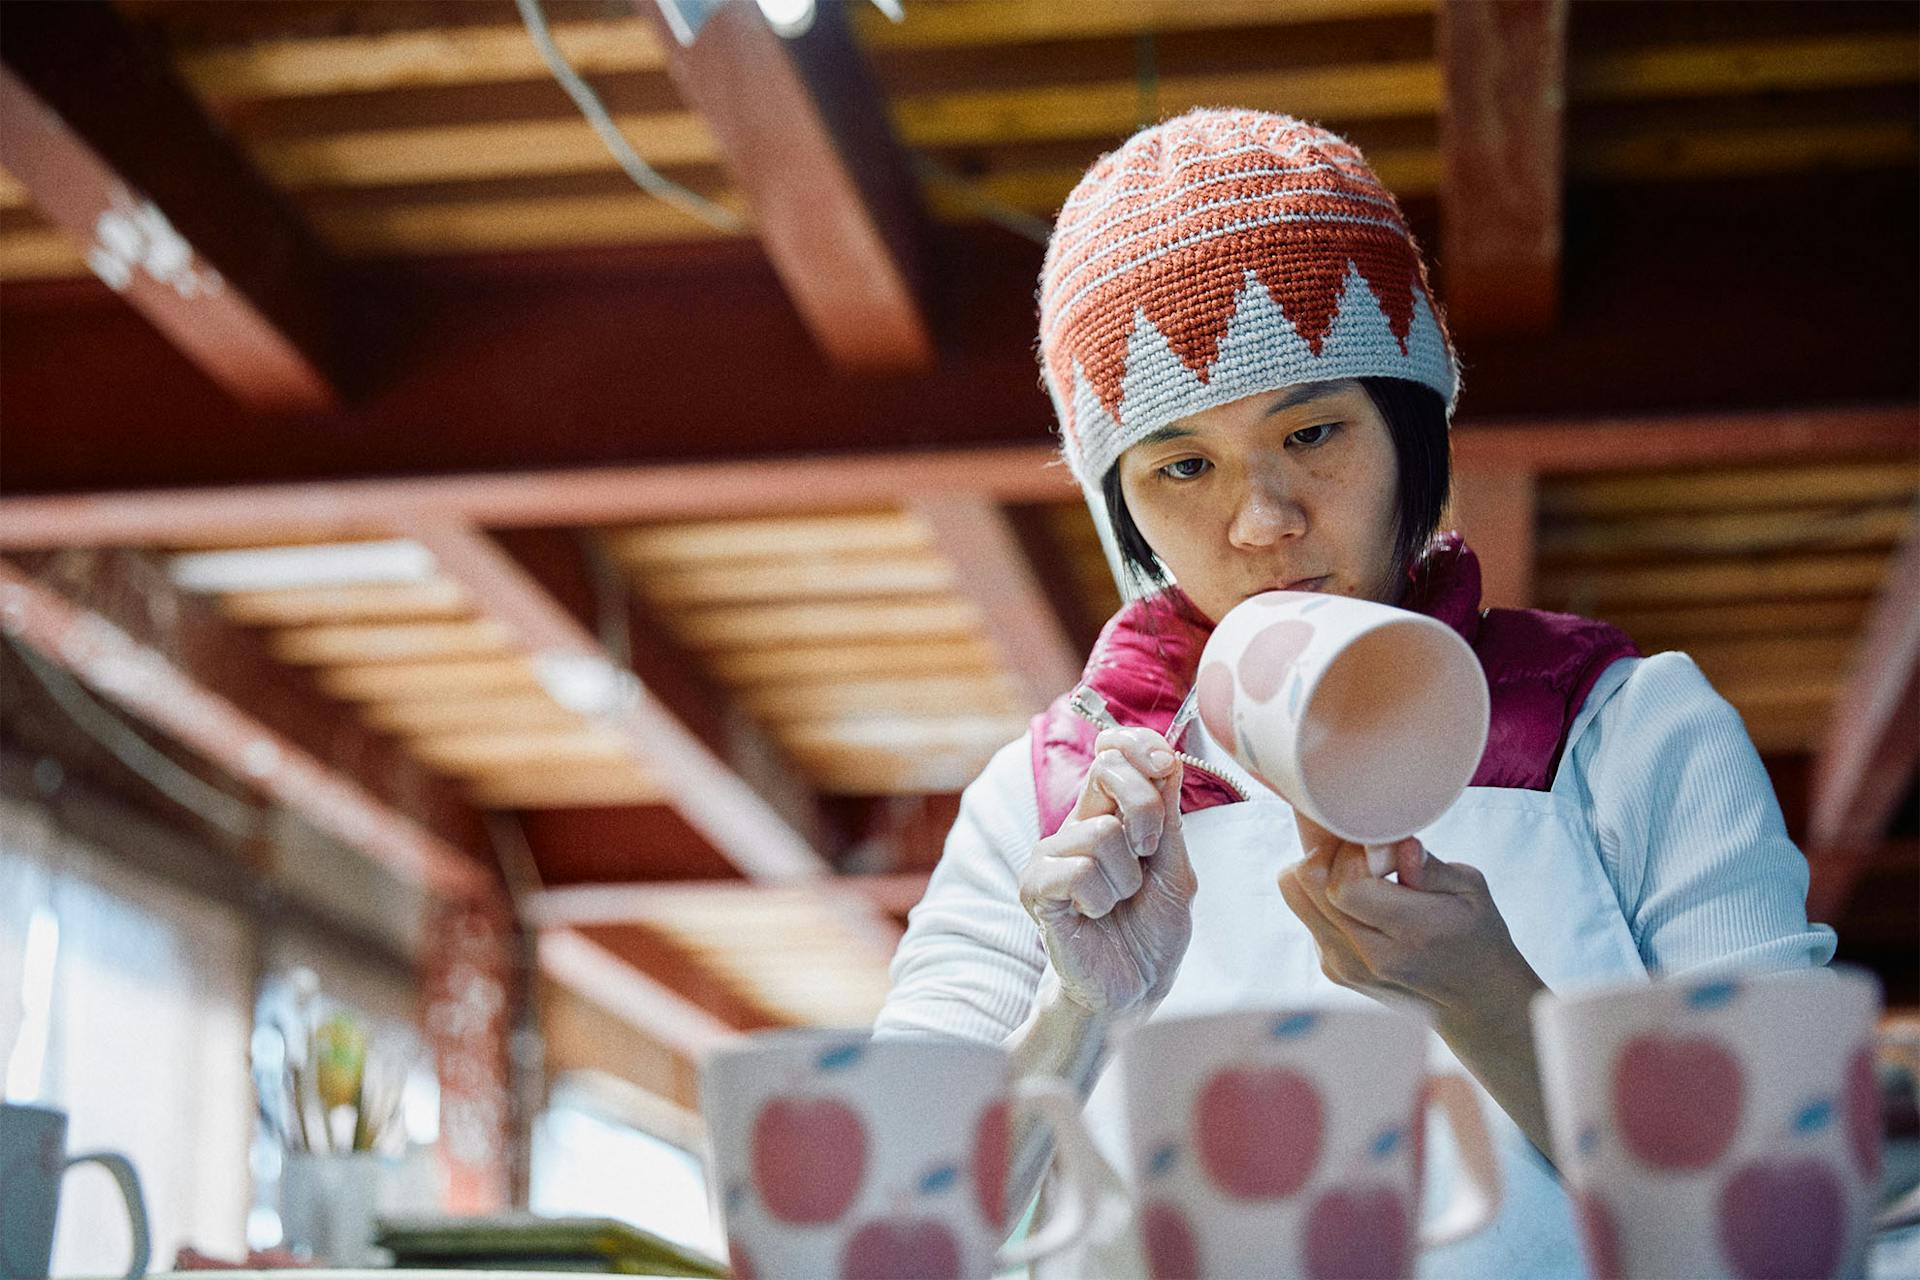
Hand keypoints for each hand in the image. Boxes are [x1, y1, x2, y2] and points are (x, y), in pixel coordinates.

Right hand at [1018, 727, 1195, 1017]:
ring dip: (1126, 878)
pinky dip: (1101, 899)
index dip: (1139, 743)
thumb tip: (1168, 757)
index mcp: (1110, 811)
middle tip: (1147, 853)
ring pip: (1101, 833)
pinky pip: (1077, 871)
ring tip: (1118, 902)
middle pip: (1107, 770)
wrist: (1134, 986)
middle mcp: (1076, 823)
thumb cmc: (1153, 929)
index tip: (1165, 764)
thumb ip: (1169, 816)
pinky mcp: (1035, 887)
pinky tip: (1094, 916)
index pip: (1113, 749)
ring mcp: (1051, 853)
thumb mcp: (1175, 867)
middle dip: (1146, 810)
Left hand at [1278, 814, 1557, 1157]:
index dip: (1351, 854)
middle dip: (1327, 852)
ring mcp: (1345, 968)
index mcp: (1413, 934)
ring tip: (1358, 868)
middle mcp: (1370, 958)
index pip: (1345, 885)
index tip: (1376, 846)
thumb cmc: (1475, 933)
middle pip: (1307, 885)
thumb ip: (1428, 865)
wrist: (1472, 999)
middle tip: (1359, 847)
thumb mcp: (1471, 889)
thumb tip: (1394, 843)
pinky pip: (1306, 912)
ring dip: (1319, 870)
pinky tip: (1359, 896)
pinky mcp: (1332, 970)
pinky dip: (1323, 895)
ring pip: (1296, 896)